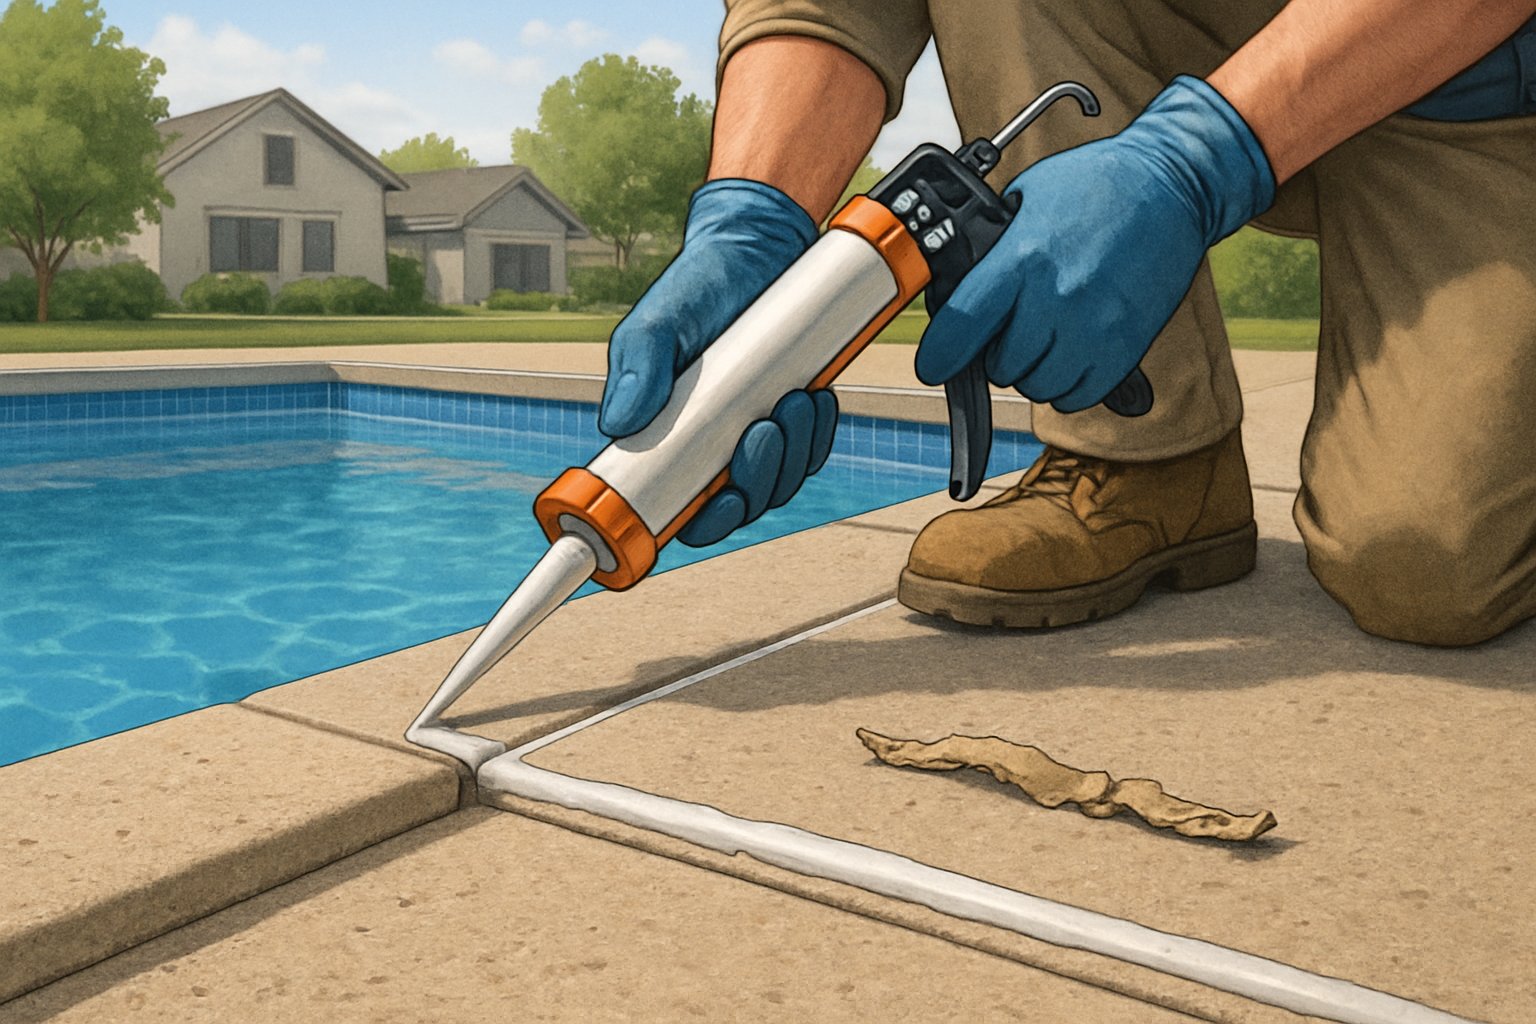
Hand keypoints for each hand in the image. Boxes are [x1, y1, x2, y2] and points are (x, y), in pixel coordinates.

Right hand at [598, 179, 839, 546]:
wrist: (750, 251)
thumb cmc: (693, 288)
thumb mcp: (656, 322)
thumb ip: (637, 368)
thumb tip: (616, 425)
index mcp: (669, 440)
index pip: (686, 510)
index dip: (708, 523)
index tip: (724, 500)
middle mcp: (712, 446)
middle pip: (741, 503)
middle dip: (760, 479)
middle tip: (766, 428)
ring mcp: (755, 432)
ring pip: (780, 480)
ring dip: (794, 455)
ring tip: (796, 402)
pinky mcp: (792, 413)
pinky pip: (811, 450)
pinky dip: (818, 436)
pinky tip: (817, 402)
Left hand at [915, 76, 1275, 412]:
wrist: (1172, 184)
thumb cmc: (1096, 185)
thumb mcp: (1025, 199)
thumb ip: (993, 251)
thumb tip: (962, 293)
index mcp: (1025, 258)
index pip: (963, 326)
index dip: (940, 354)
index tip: (933, 365)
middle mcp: (1058, 298)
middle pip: (1000, 366)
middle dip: (996, 352)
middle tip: (1009, 328)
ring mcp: (1096, 327)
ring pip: (1038, 385)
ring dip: (1032, 370)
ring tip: (1043, 337)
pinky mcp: (1127, 346)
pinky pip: (1079, 395)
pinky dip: (1067, 383)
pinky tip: (1069, 352)